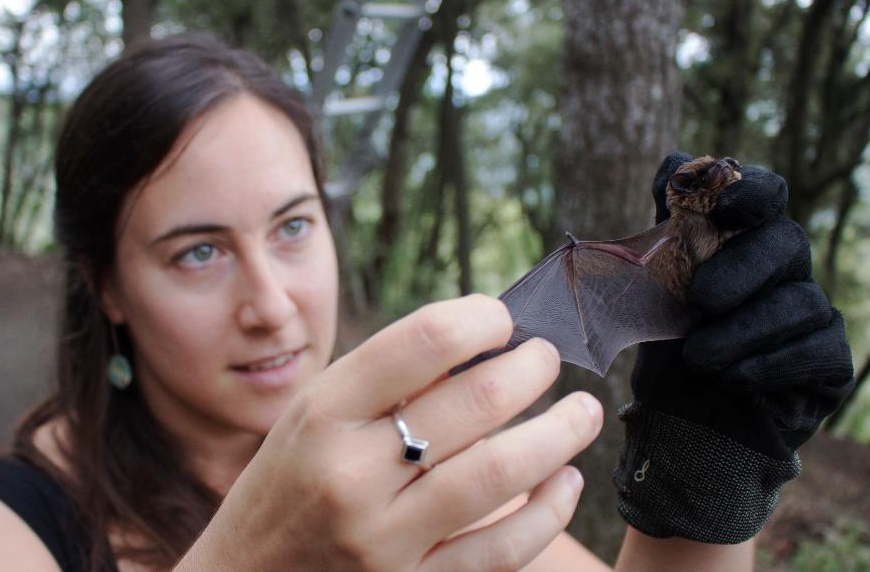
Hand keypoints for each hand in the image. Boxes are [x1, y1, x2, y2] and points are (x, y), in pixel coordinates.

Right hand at [180, 295, 604, 570]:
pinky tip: (566, 484)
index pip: (421, 343)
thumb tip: (481, 340)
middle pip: (475, 403)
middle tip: (549, 359)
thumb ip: (383, 383)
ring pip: (500, 474)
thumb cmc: (286, 488)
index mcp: (322, 414)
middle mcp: (350, 473)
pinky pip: (501, 550)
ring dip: (559, 434)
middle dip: (532, 369)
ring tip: (583, 412)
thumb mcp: (310, 421)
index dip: (480, 320)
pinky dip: (549, 513)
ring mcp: (383, 538)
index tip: (503, 320)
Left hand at [612, 152, 853, 543]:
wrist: (686, 424)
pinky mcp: (831, 360)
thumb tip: (673, 164)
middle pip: (785, 243)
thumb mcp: (651, 287)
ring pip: (798, 302)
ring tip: (698, 358)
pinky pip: (816, 350)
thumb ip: (662, 226)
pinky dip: (769, 365)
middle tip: (699, 298)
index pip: (765, 194)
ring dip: (743, 330)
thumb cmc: (671, 343)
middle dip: (741, 269)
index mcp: (745, 237)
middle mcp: (787, 266)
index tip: (725, 204)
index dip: (751, 193)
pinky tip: (733, 379)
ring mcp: (814, 311)